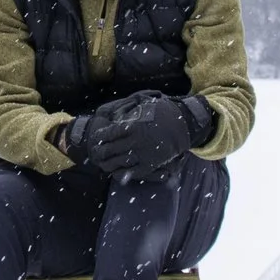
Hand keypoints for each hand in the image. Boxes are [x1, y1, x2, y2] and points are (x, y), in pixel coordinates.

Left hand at [72, 93, 207, 179]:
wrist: (183, 124)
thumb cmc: (162, 111)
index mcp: (133, 126)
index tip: (97, 136)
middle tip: (96, 151)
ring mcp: (144, 155)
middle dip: (101, 150)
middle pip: (111, 149)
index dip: (101, 136)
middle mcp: (136, 142)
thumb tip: (113, 117)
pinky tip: (116, 172)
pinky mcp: (151, 165)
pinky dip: (123, 173)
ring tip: (102, 162)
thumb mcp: (143, 105)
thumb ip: (127, 111)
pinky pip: (133, 172)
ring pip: (120, 162)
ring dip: (109, 163)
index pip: (110, 133)